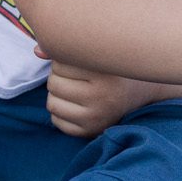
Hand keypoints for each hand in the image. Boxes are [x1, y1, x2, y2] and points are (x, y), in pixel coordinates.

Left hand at [37, 53, 158, 137]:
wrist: (144, 93)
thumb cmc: (114, 68)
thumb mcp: (98, 53)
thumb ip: (67, 48)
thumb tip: (37, 51)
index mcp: (105, 72)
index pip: (60, 63)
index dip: (64, 60)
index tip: (80, 61)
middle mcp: (102, 96)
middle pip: (53, 82)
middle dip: (59, 77)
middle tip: (76, 76)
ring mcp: (96, 117)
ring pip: (51, 103)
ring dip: (58, 94)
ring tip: (74, 89)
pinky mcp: (90, 131)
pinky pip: (56, 121)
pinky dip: (61, 112)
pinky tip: (76, 105)